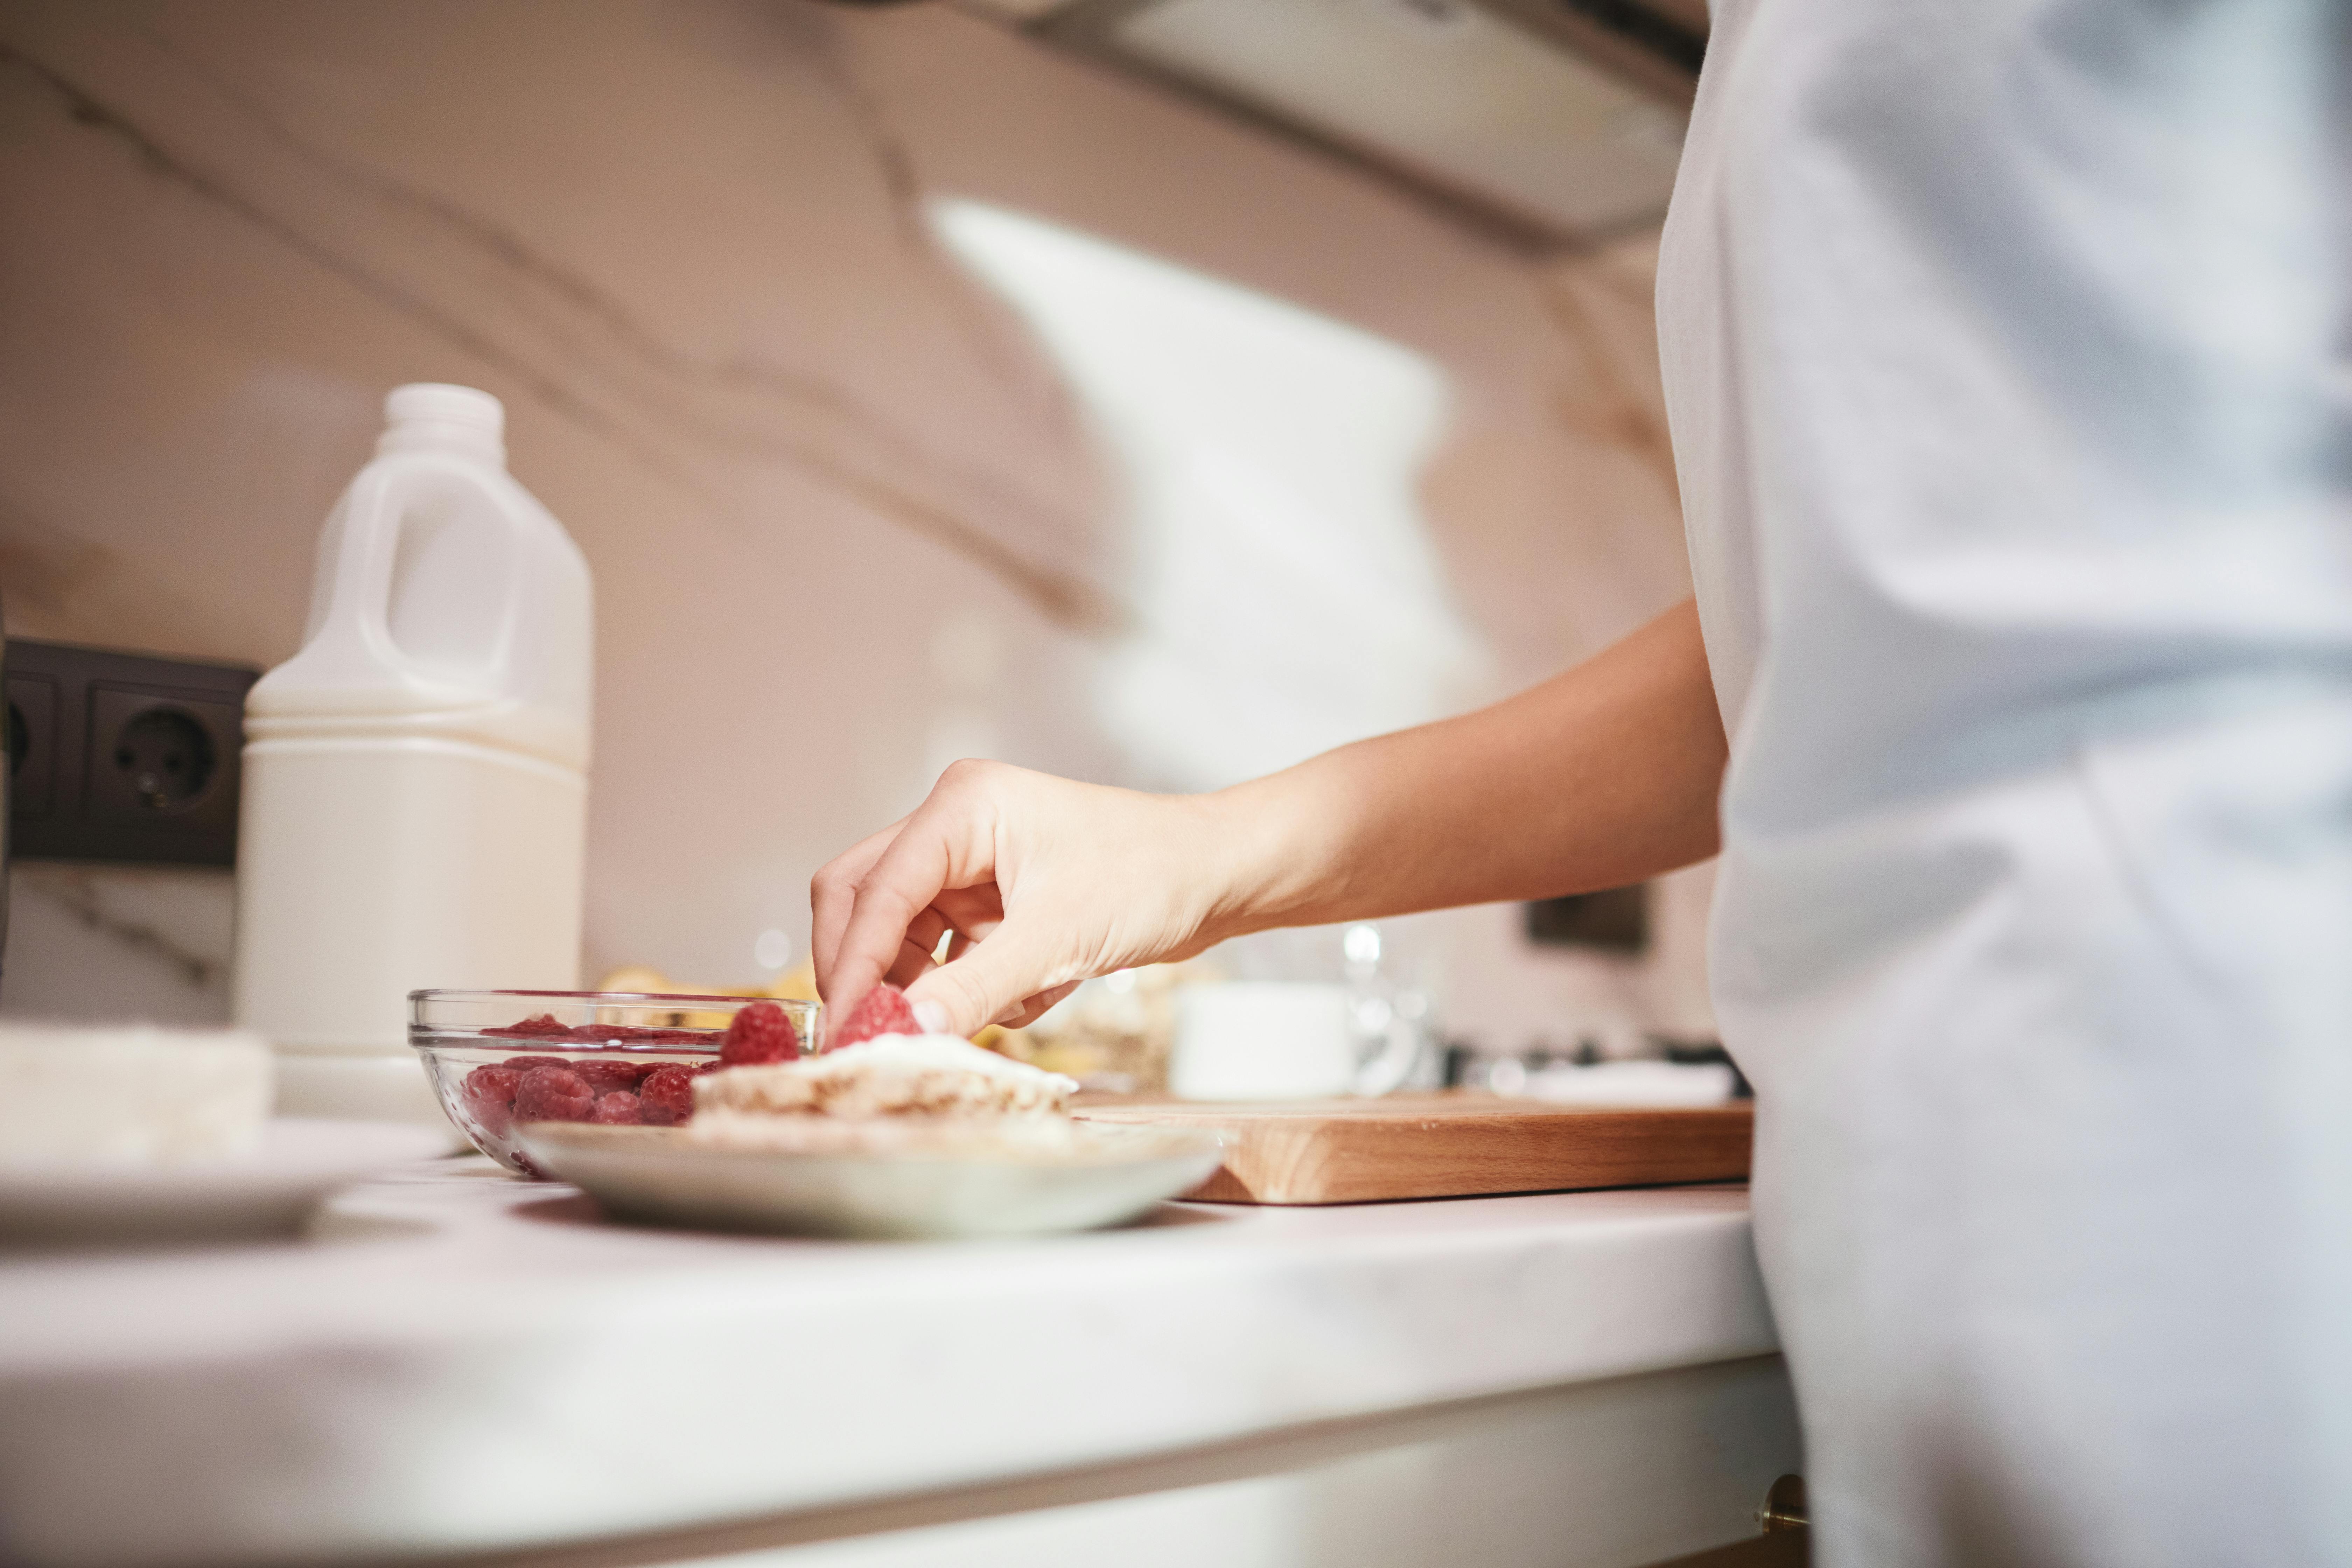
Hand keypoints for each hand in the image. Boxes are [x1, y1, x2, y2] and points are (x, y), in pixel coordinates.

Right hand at [811, 760, 1247, 1037]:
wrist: (1218, 876)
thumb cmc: (1151, 877)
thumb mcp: (1057, 940)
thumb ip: (974, 987)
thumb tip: (906, 1031)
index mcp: (961, 807)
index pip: (873, 890)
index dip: (851, 964)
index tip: (842, 1030)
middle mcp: (956, 827)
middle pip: (867, 901)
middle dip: (870, 970)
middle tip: (870, 1034)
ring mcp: (973, 864)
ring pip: (907, 935)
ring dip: (935, 984)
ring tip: (994, 1008)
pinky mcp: (994, 901)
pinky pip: (951, 954)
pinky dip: (978, 986)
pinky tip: (1037, 992)